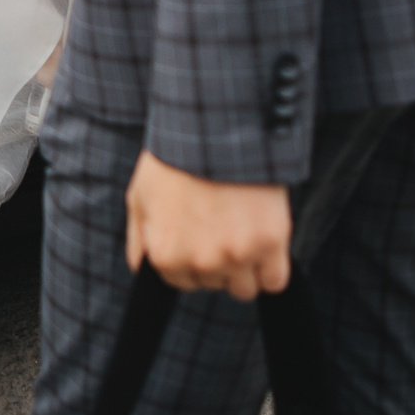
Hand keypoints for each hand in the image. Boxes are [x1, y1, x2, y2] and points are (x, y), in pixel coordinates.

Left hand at [125, 151, 290, 301]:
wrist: (214, 127)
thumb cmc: (175, 157)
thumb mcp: (140, 196)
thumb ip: (138, 239)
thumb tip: (141, 266)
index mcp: (166, 254)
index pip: (183, 282)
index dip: (191, 260)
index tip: (200, 236)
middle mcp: (201, 261)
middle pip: (215, 283)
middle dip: (217, 260)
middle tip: (219, 224)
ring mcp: (237, 254)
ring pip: (245, 288)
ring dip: (244, 268)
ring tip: (241, 231)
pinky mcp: (270, 243)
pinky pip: (275, 281)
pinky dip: (272, 269)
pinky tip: (264, 244)